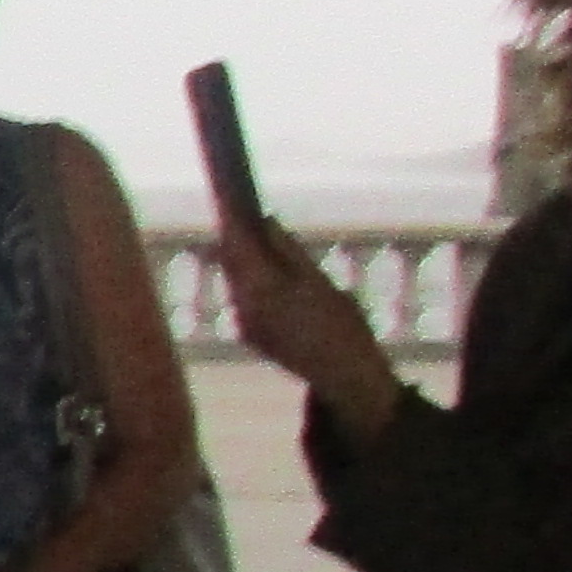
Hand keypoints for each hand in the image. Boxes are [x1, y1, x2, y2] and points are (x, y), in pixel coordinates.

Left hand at [215, 219, 396, 429]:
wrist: (345, 376)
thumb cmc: (342, 324)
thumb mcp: (320, 281)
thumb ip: (288, 250)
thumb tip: (266, 219)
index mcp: (264, 289)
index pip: (236, 244)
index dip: (231, 218)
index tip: (226, 195)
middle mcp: (244, 307)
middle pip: (230, 262)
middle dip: (235, 239)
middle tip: (241, 213)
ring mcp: (243, 324)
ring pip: (235, 281)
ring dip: (244, 262)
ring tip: (256, 242)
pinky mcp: (247, 336)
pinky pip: (242, 300)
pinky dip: (251, 285)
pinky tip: (267, 277)